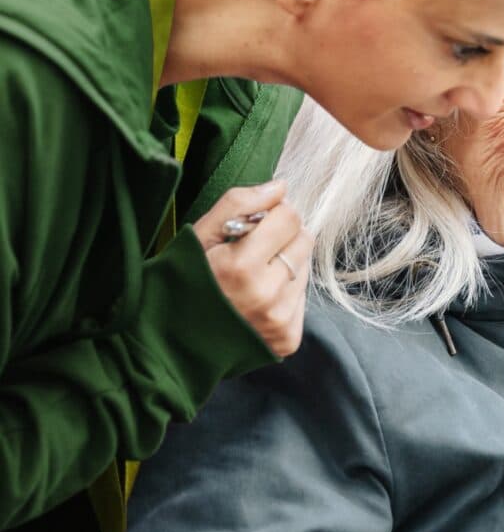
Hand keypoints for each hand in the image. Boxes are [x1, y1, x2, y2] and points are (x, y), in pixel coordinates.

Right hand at [193, 181, 313, 357]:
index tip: (255, 223)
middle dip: (284, 235)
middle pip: (304, 240)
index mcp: (241, 266)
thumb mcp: (198, 237)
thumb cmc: (182, 283)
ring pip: (305, 267)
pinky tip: (258, 299)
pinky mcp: (288, 337)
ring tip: (253, 276)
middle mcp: (266, 295)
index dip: (274, 213)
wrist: (171, 344)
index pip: (290, 217)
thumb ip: (239, 204)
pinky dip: (286, 291)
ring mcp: (279, 320)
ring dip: (286, 263)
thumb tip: (281, 186)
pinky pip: (302, 297)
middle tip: (255, 248)